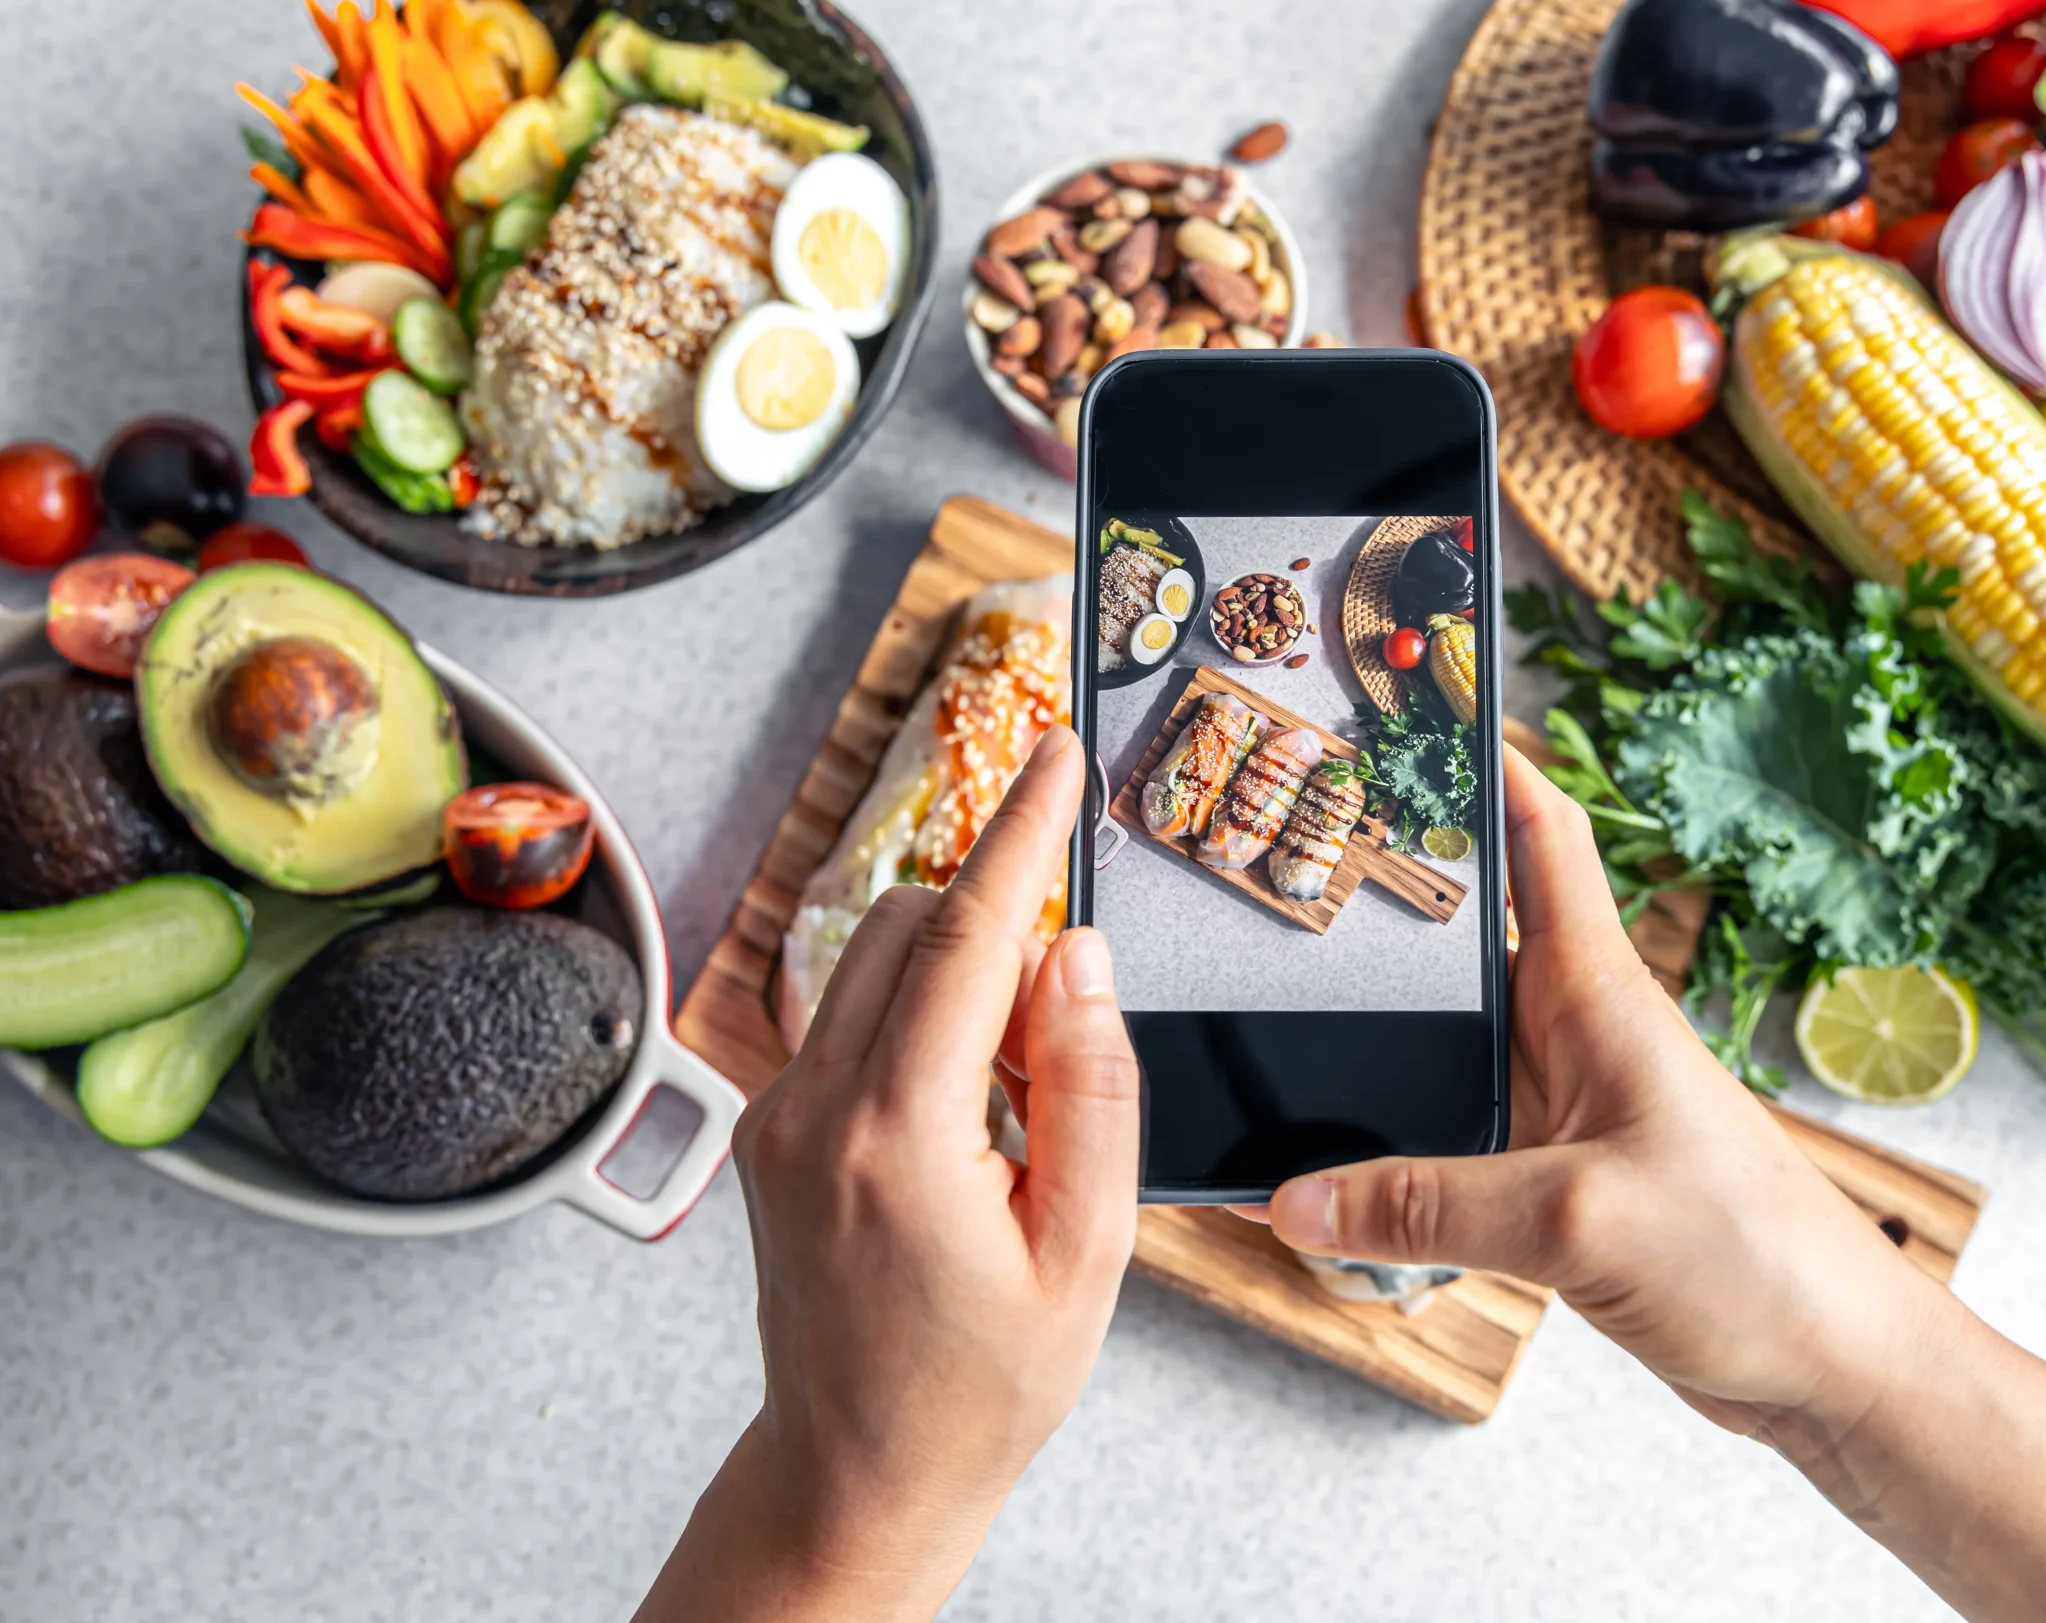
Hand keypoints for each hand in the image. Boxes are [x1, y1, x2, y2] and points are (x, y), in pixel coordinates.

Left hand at [635, 727, 1137, 1622]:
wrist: (858, 1472)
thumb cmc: (980, 1386)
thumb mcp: (1087, 1250)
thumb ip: (1094, 1085)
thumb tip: (1079, 955)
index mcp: (899, 1138)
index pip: (969, 937)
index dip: (1022, 832)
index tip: (1056, 755)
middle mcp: (815, 1109)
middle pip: (914, 925)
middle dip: (1003, 936)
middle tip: (1065, 1057)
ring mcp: (778, 1115)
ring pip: (879, 961)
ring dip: (963, 983)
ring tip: (1017, 1115)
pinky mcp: (771, 1127)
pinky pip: (856, 1016)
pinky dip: (924, 1026)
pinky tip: (967, 1129)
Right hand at [1266, 744, 1937, 1448]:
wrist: (1834, 1366)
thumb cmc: (1757, 1263)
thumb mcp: (1574, 1224)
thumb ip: (1426, 1206)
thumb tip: (1297, 1197)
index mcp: (1600, 998)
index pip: (1542, 839)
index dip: (1486, 762)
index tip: (1419, 709)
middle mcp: (1580, 1038)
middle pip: (1469, 942)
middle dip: (1391, 897)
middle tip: (1298, 853)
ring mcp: (1570, 1111)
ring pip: (1451, 1051)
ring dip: (1383, 1040)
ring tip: (1285, 1014)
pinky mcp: (1563, 1184)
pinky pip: (1458, 1145)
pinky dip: (1397, 1152)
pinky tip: (1338, 1174)